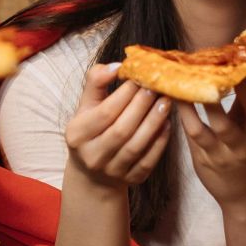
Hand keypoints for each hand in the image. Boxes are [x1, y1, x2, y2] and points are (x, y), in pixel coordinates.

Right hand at [64, 63, 173, 190]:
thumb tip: (117, 65)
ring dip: (154, 122)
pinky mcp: (131, 180)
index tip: (140, 78)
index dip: (125, 95)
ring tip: (166, 102)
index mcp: (77, 135)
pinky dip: (160, 141)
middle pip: (122, 130)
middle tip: (157, 87)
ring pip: (137, 146)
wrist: (94, 172)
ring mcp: (112, 172)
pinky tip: (167, 124)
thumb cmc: (92, 129)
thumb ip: (96, 82)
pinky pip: (149, 161)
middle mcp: (92, 156)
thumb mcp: (86, 106)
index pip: (105, 113)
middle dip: (142, 106)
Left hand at [178, 71, 245, 206]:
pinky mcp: (202, 162)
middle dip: (208, 99)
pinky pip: (188, 138)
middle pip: (223, 123)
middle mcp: (241, 147)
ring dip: (185, 108)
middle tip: (195, 74)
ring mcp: (219, 157)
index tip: (231, 65)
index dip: (244, 88)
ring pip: (199, 131)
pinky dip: (180, 118)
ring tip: (174, 87)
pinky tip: (170, 101)